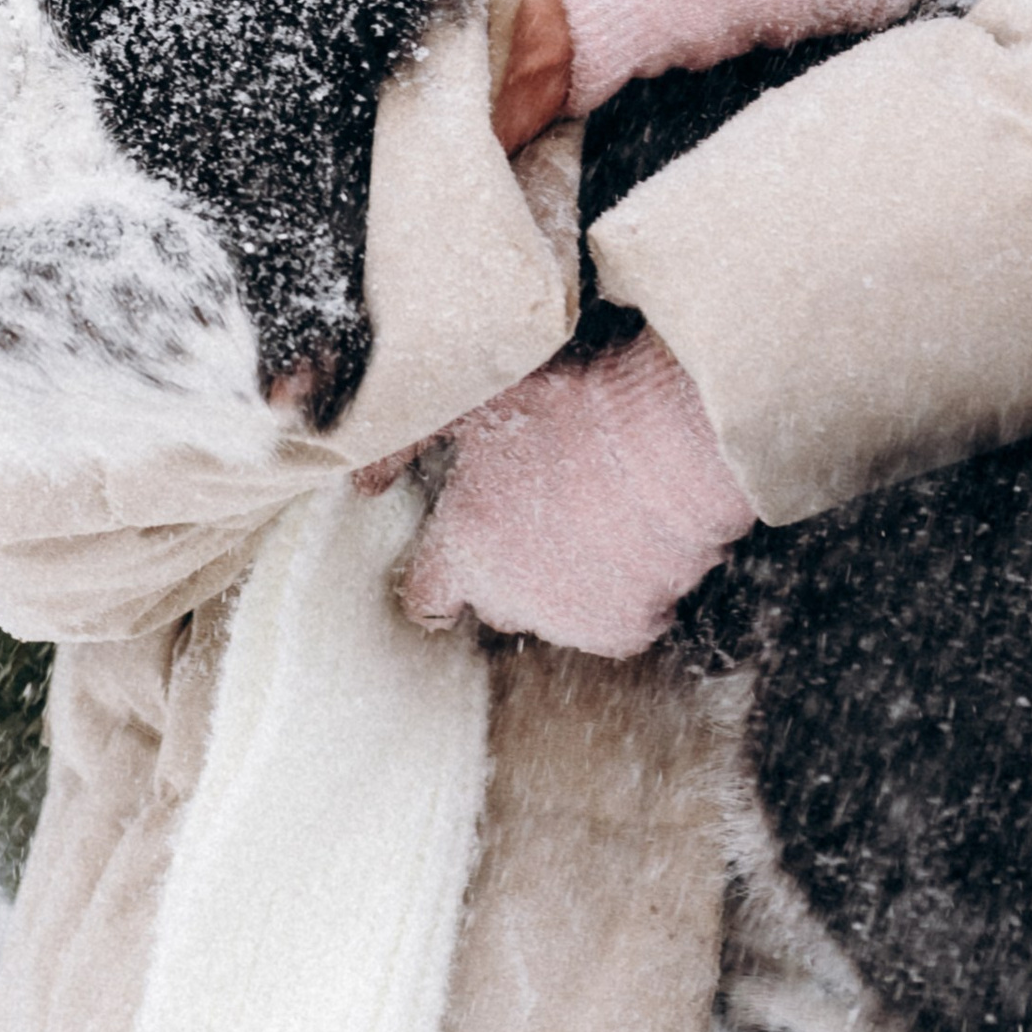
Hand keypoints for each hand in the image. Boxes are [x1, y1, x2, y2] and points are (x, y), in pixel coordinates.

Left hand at [399, 330, 754, 656]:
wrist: (670, 430)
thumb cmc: (570, 403)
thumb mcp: (470, 404)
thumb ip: (404, 447)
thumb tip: (361, 485)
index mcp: (464, 551)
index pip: (425, 600)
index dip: (438, 576)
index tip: (458, 551)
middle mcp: (510, 600)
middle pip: (495, 602)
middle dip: (509, 568)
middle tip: (538, 508)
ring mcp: (571, 620)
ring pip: (556, 610)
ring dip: (566, 578)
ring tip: (594, 513)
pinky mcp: (629, 627)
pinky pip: (616, 619)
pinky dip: (624, 590)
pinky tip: (633, 537)